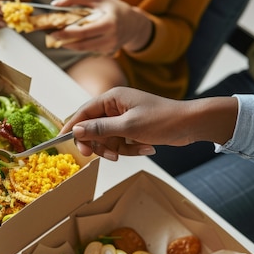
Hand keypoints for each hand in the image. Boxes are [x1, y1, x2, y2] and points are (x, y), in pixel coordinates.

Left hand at [48, 0, 152, 53]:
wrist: (133, 24)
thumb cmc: (112, 7)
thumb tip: (55, 4)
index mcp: (110, 23)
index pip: (84, 32)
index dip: (68, 33)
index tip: (54, 31)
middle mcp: (111, 38)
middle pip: (82, 44)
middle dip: (64, 40)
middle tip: (51, 35)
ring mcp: (109, 47)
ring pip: (83, 49)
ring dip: (68, 44)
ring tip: (57, 37)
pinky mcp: (106, 52)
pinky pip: (88, 50)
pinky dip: (77, 45)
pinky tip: (70, 39)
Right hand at [61, 87, 198, 160]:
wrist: (191, 124)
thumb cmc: (162, 120)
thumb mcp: (128, 127)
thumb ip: (100, 129)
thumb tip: (77, 130)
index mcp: (112, 98)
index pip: (83, 112)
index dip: (72, 127)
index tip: (62, 141)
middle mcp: (115, 106)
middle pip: (93, 128)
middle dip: (99, 143)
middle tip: (106, 156)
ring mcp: (124, 118)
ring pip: (106, 138)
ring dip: (117, 149)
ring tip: (132, 151)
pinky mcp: (132, 129)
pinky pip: (120, 142)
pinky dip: (130, 149)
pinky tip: (146, 148)